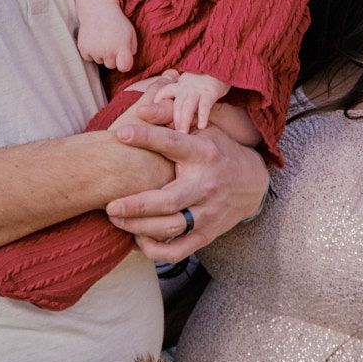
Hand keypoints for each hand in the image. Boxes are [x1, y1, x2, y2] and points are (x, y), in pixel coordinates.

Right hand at [77, 7, 136, 72]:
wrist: (98, 9)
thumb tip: (126, 63)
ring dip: (101, 54)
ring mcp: (94, 50)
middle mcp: (108, 51)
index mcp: (122, 47)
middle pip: (111, 65)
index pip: (124, 67)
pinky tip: (94, 40)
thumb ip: (131, 50)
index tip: (123, 59)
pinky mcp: (83, 49)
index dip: (124, 64)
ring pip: (100, 61)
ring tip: (102, 39)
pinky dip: (91, 51)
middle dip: (112, 57)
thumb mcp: (131, 33)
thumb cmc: (117, 22)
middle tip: (111, 43)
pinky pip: (89, 57)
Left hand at [106, 117, 267, 258]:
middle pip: (168, 200)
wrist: (253, 183)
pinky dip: (154, 250)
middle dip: (135, 205)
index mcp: (204, 154)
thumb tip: (140, 110)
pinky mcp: (207, 234)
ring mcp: (208, 212)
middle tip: (109, 206)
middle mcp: (206, 184)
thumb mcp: (202, 130)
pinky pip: (177, 251)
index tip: (120, 135)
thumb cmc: (218, 152)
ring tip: (117, 220)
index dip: (146, 137)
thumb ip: (170, 119)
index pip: (173, 144)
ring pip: (170, 227)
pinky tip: (137, 239)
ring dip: (139, 228)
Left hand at [151, 71, 229, 134]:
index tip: (153, 117)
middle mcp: (186, 87)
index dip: (158, 102)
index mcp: (180, 85)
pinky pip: (205, 105)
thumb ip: (183, 95)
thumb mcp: (190, 83)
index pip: (164, 92)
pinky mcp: (210, 92)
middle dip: (172, 120)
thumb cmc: (206, 79)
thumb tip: (176, 112)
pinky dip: (203, 116)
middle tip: (169, 136)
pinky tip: (201, 126)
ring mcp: (197, 90)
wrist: (222, 64)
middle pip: (176, 104)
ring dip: (184, 120)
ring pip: (187, 106)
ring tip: (182, 134)